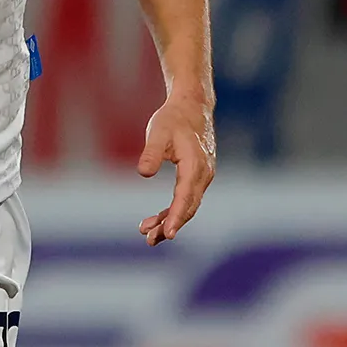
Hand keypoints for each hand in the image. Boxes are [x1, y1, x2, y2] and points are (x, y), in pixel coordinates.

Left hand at [137, 96, 215, 244]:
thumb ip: (151, 152)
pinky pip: (186, 199)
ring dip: (170, 221)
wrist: (192, 106)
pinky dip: (173, 211)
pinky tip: (157, 220)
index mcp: (195, 164)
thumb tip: (143, 173)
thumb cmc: (173, 118)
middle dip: (171, 225)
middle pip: (189, 207)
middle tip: (149, 239)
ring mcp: (202, 177)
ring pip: (188, 206)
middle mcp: (203, 174)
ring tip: (147, 234)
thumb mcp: (158, 131)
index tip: (169, 234)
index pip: (186, 196)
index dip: (177, 217)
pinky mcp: (197, 177)